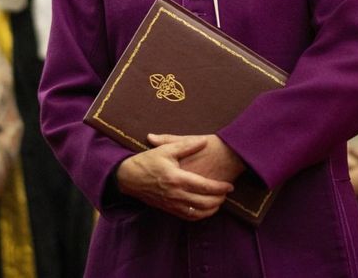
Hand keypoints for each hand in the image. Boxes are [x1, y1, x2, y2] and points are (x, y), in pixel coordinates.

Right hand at [116, 136, 232, 219]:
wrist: (128, 177)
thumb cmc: (148, 161)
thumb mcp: (167, 149)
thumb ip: (187, 145)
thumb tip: (204, 141)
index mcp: (176, 178)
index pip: (204, 187)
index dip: (219, 188)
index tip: (230, 186)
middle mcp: (175, 194)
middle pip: (203, 203)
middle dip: (218, 199)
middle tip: (227, 193)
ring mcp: (171, 204)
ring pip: (196, 213)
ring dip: (211, 210)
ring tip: (219, 202)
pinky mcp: (167, 209)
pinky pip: (187, 217)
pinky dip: (199, 216)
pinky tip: (206, 209)